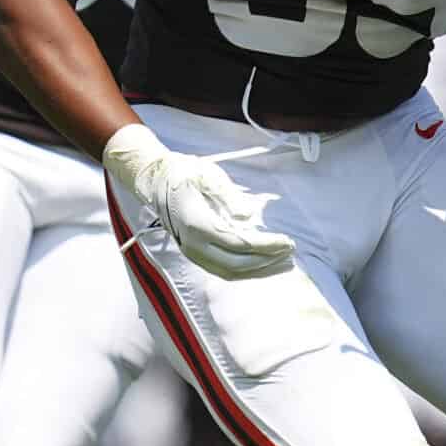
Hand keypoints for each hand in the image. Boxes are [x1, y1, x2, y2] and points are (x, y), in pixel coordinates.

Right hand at [103, 123, 294, 279]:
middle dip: (267, 261)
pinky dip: (244, 271)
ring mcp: (191, 252)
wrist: (154, 180)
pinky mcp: (193, 254)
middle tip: (290, 253)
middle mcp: (193, 244)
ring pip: (229, 272)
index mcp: (197, 223)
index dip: (265, 246)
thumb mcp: (207, 175)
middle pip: (237, 263)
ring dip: (258, 270)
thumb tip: (248, 215)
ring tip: (281, 263)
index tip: (287, 242)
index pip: (239, 243)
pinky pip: (221, 270)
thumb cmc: (184, 173)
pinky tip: (261, 265)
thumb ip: (228, 196)